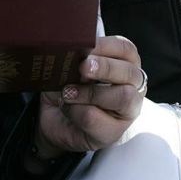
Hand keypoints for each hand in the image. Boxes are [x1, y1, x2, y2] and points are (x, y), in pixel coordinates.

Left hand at [36, 36, 144, 156]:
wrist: (49, 117)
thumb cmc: (65, 86)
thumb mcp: (69, 66)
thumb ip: (78, 57)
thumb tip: (77, 50)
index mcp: (124, 64)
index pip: (126, 49)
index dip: (106, 46)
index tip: (85, 46)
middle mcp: (132, 87)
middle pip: (131, 73)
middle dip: (105, 67)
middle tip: (82, 66)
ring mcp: (126, 112)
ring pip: (123, 97)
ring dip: (91, 92)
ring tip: (68, 91)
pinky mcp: (111, 133)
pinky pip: (95, 118)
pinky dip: (75, 110)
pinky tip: (67, 107)